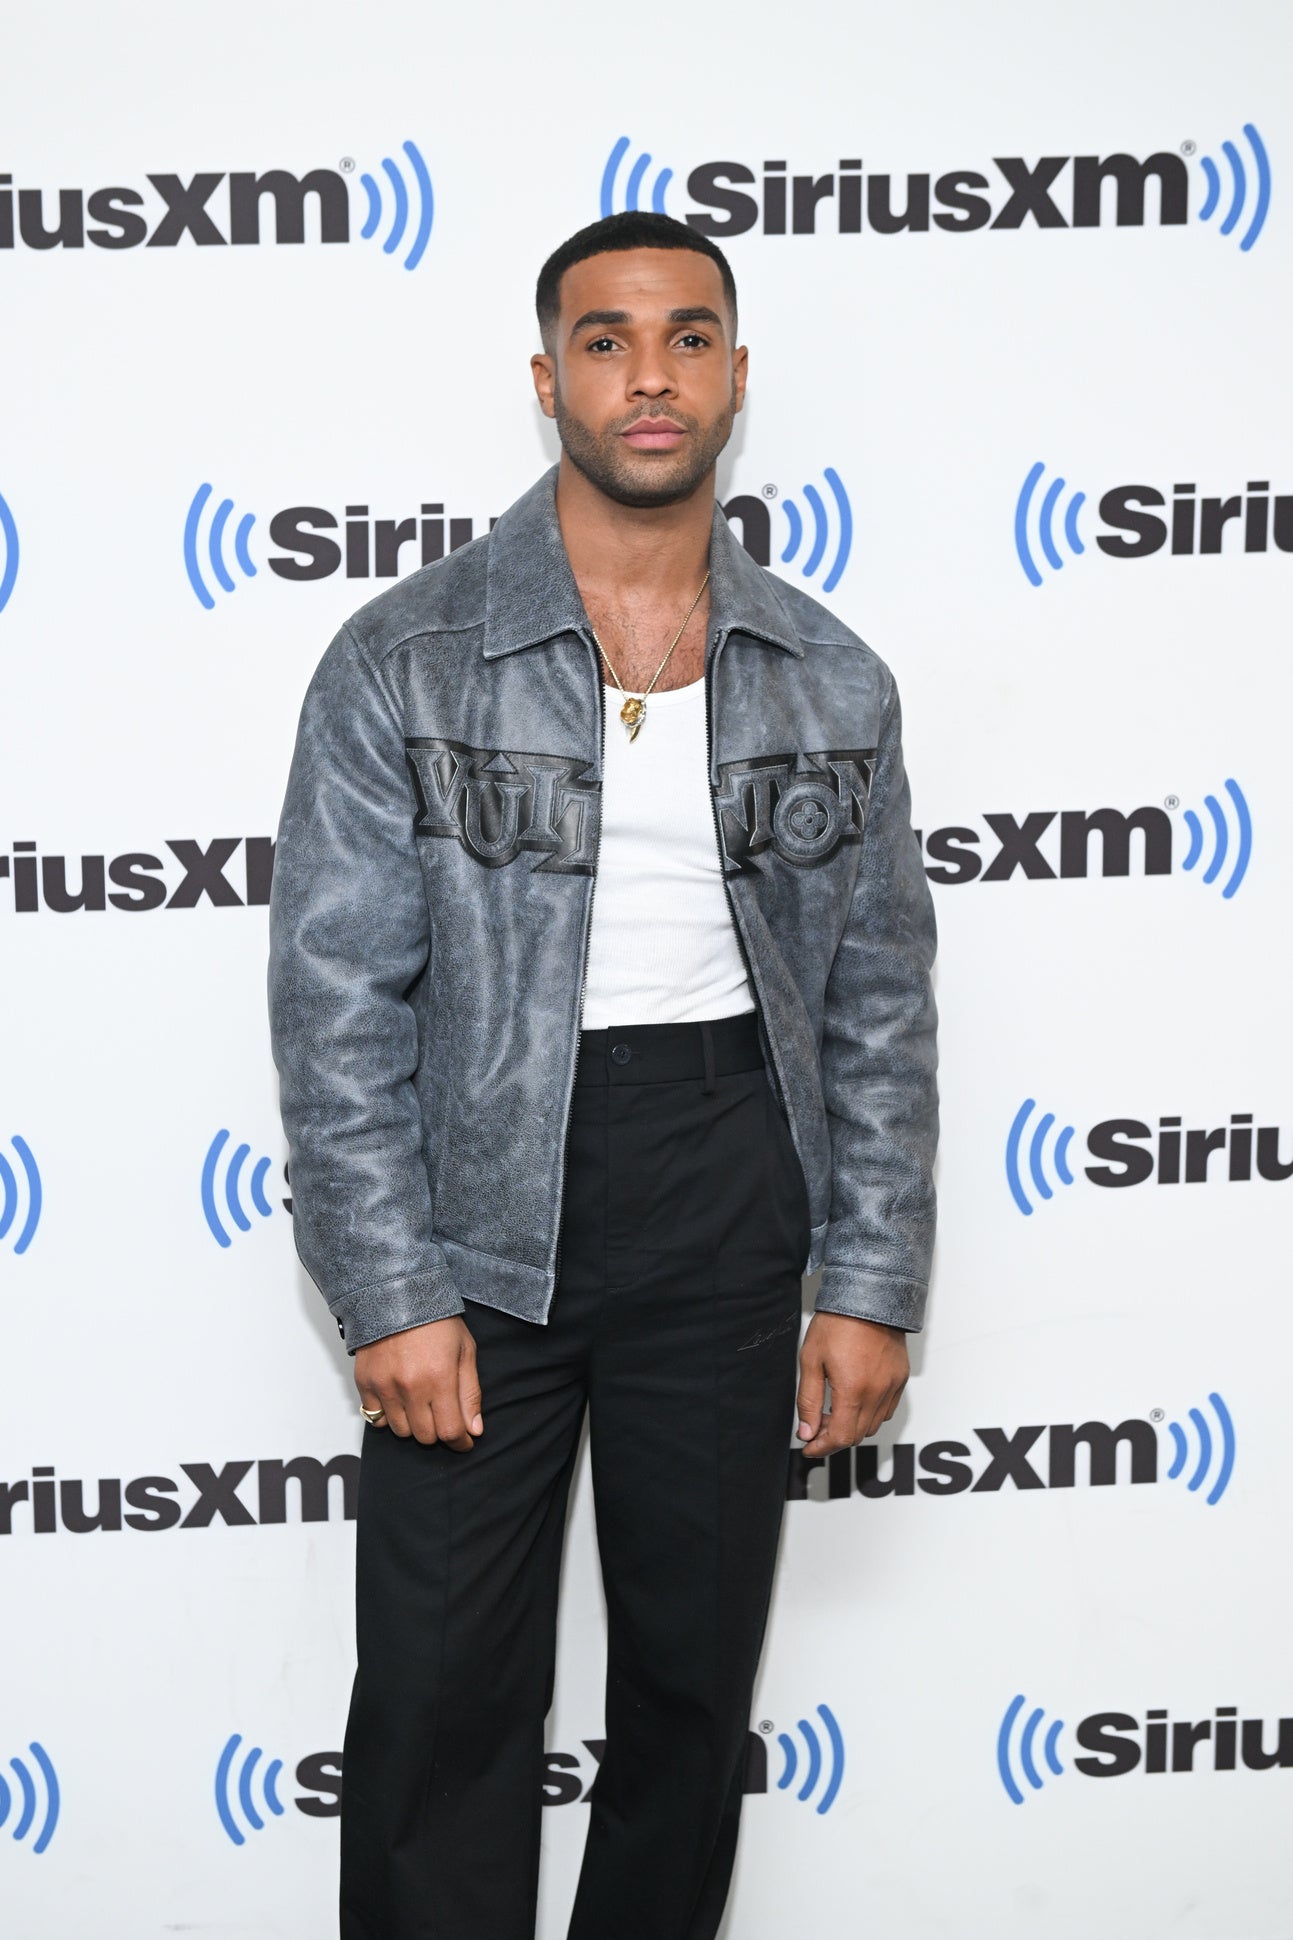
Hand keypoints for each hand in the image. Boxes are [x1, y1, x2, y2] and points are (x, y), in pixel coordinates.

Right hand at [355, 1316, 482, 1450]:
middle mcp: (411, 1387)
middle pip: (425, 1436)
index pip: (450, 1431)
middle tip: (443, 1416)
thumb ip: (470, 1393)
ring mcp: (385, 1386)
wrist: (397, 1294)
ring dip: (414, 1425)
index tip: (464, 1441)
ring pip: (401, 1431)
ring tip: (421, 1404)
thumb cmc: (435, 1320)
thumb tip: (474, 1430)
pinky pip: (375, 1417)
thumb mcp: (464, 1351)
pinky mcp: (365, 1382)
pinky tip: (399, 1400)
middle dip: (439, 1431)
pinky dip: (388, 1415)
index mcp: (440, 1378)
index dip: (461, 1441)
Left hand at [796, 1313, 908, 1456]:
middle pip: (857, 1435)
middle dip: (834, 1437)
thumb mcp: (811, 1360)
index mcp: (853, 1390)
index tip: (809, 1447)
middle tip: (816, 1425)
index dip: (822, 1448)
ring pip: (874, 1425)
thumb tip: (806, 1432)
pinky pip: (887, 1409)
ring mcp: (892, 1386)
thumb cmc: (837, 1323)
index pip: (840, 1438)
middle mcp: (877, 1392)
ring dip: (853, 1426)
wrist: (869, 1296)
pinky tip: (855, 1398)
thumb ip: (809, 1401)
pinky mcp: (900, 1378)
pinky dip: (871, 1413)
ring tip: (834, 1409)